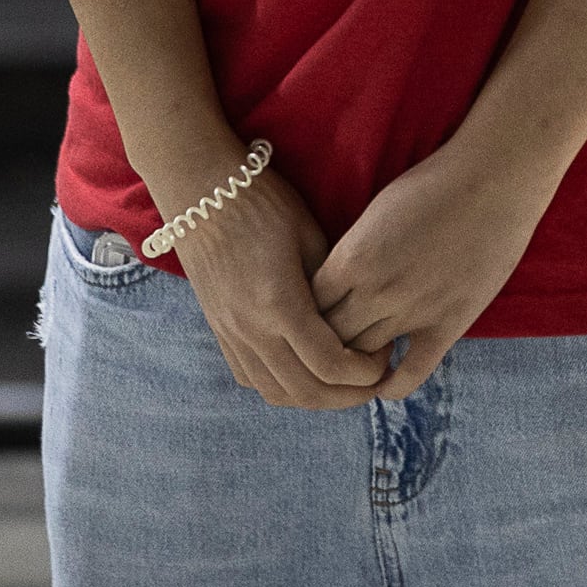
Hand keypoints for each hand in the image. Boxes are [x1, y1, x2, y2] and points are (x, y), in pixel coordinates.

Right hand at [157, 165, 387, 411]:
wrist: (201, 190)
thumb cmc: (263, 203)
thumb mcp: (310, 237)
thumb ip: (333, 286)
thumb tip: (361, 318)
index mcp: (280, 304)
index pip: (330, 364)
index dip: (365, 373)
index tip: (385, 357)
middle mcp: (252, 329)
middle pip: (307, 391)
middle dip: (348, 395)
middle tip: (374, 379)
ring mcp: (231, 334)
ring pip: (277, 394)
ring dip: (316, 397)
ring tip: (343, 381)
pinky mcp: (220, 332)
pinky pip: (252, 379)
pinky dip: (283, 387)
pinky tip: (304, 372)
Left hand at [308, 141, 552, 400]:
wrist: (493, 180)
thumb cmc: (433, 184)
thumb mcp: (376, 213)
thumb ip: (354, 251)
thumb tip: (336, 279)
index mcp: (352, 257)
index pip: (307, 305)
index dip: (305, 313)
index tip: (310, 314)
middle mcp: (375, 289)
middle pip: (328, 337)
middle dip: (323, 342)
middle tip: (326, 345)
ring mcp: (412, 310)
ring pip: (362, 357)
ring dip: (355, 362)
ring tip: (352, 363)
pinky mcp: (447, 324)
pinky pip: (411, 373)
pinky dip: (391, 386)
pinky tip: (383, 384)